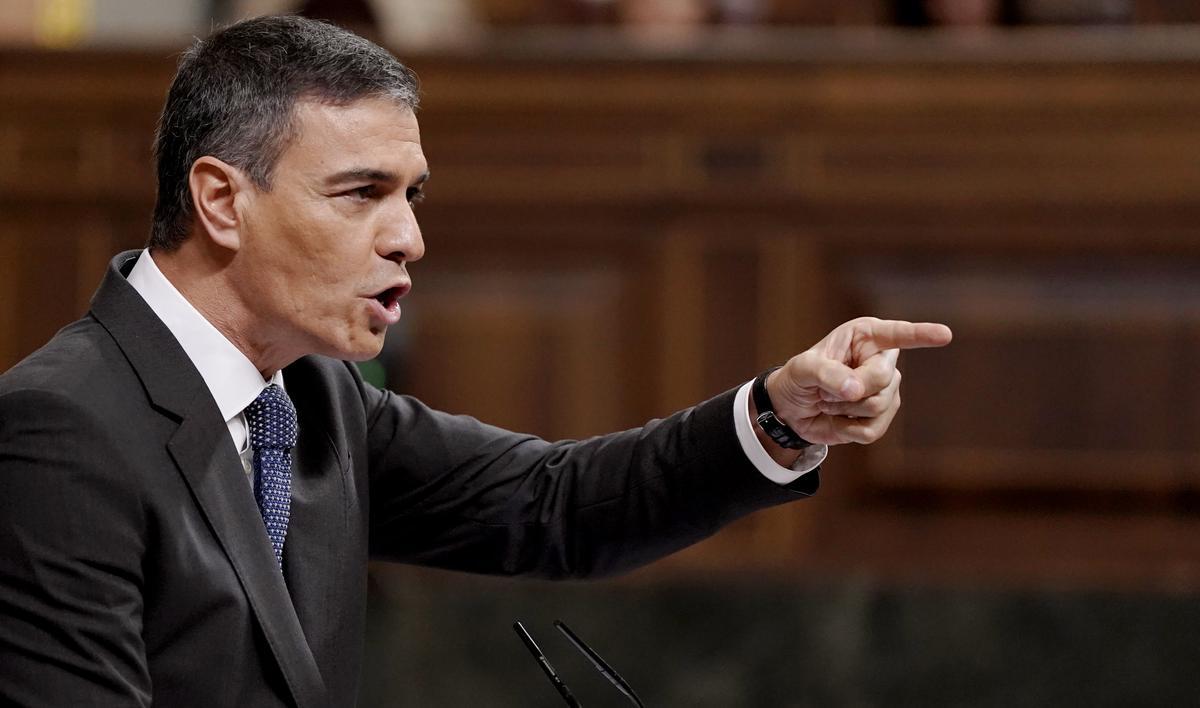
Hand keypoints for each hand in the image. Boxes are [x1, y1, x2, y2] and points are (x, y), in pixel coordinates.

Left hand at [763, 317, 951, 446]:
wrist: (792, 410)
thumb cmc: (798, 378)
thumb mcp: (803, 369)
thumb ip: (828, 375)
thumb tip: (857, 390)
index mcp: (865, 337)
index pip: (897, 334)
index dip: (921, 335)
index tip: (944, 335)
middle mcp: (882, 361)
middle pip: (883, 379)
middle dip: (850, 389)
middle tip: (824, 389)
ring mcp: (886, 390)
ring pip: (879, 405)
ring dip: (845, 409)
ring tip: (829, 401)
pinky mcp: (882, 417)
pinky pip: (873, 429)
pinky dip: (848, 429)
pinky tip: (839, 420)